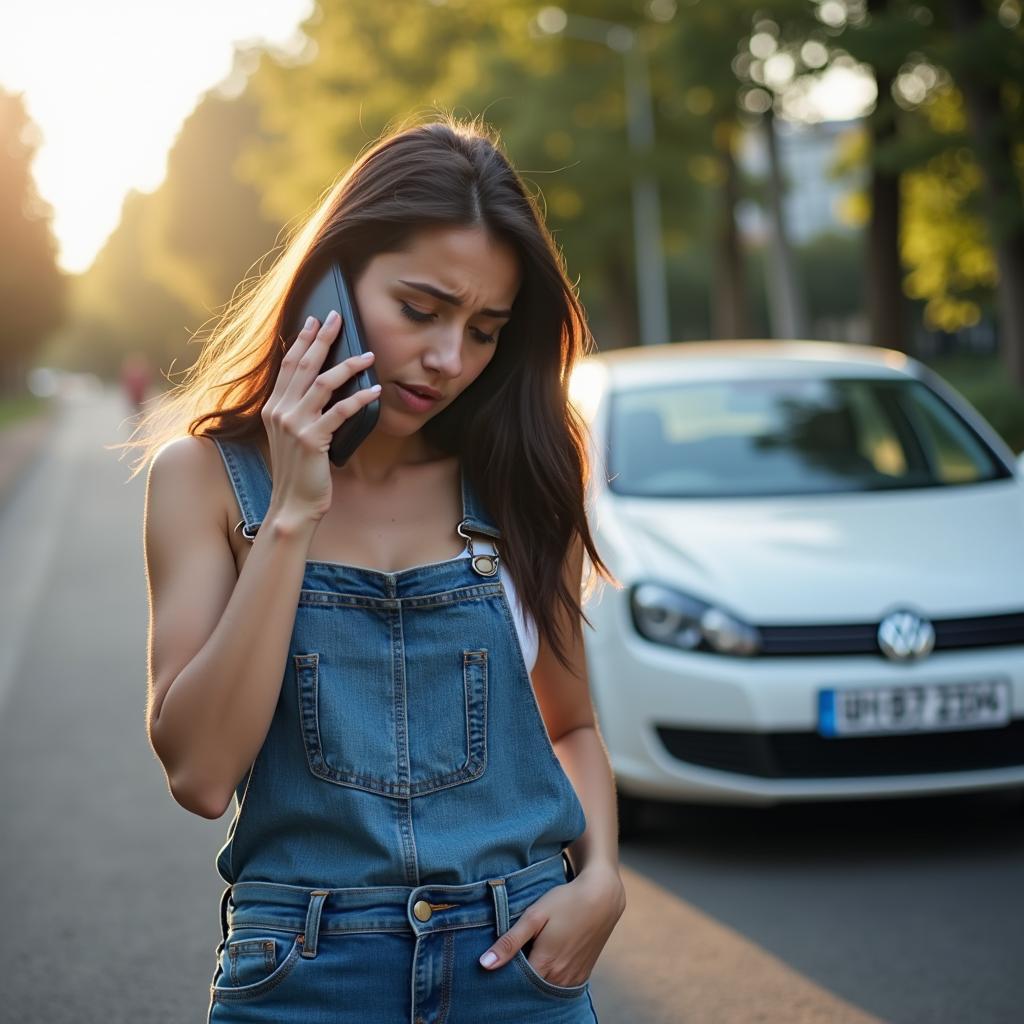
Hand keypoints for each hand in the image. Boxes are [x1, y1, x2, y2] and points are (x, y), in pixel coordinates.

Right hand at [261, 311, 379, 523]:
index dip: (301, 341)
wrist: (293, 503)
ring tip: (368, 354)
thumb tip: (322, 389)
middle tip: (337, 318)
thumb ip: (300, 412)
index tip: (314, 321)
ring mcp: (294, 425)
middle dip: (322, 338)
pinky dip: (358, 398)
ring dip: (347, 365)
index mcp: (273, 407)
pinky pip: (339, 411)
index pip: (287, 365)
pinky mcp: (312, 439)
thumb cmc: (300, 471)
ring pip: (321, 383)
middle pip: (303, 365)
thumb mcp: (293, 436)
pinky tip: (374, 390)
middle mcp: (279, 411)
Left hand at [478, 864, 625, 987]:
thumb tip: (485, 964)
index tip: (497, 962)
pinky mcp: (583, 974)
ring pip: (546, 986)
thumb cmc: (566, 902)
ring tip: (529, 956)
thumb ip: (510, 942)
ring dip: (536, 976)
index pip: (516, 984)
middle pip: (531, 987)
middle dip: (519, 977)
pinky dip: (551, 977)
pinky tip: (547, 960)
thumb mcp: (534, 916)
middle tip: (513, 956)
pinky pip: (561, 984)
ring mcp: (573, 978)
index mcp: (544, 964)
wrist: (602, 896)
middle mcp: (560, 977)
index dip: (505, 974)